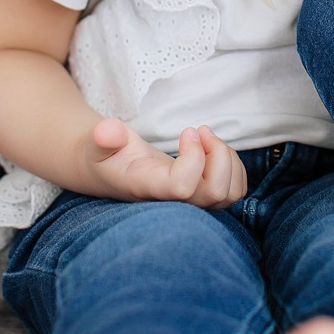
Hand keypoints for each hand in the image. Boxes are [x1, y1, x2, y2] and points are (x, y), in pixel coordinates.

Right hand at [79, 119, 247, 208]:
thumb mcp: (98, 143)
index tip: (187, 130)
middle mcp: (172, 202)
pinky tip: (214, 150)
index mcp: (148, 188)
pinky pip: (234, 191)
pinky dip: (234, 168)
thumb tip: (107, 131)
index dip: (194, 157)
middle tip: (202, 130)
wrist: (110, 173)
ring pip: (229, 194)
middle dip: (218, 155)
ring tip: (209, 138)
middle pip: (214, 193)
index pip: (182, 187)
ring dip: (228, 160)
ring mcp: (190, 204)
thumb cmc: (107, 156)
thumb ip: (104, 137)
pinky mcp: (202, 198)